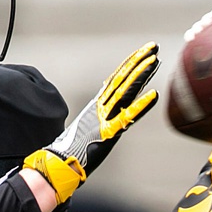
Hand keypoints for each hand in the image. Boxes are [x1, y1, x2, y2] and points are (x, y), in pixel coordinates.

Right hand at [23, 43, 159, 203]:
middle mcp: (100, 108)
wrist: (57, 164)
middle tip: (153, 47)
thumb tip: (103, 115)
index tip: (142, 52)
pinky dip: (141, 105)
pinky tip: (153, 95)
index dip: (129, 64)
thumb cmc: (71, 151)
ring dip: (141, 75)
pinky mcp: (109, 132)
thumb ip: (97, 120)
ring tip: (154, 60)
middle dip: (138, 62)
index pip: (115, 79)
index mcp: (96, 107)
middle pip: (122, 80)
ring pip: (125, 91)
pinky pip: (128, 117)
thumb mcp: (87, 130)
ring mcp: (104, 118)